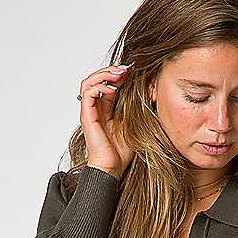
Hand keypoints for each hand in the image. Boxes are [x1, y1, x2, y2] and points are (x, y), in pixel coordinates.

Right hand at [78, 63, 135, 177]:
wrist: (112, 168)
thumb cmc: (121, 152)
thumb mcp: (133, 123)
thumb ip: (136, 107)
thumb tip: (151, 90)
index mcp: (105, 109)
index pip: (108, 84)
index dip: (119, 74)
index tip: (133, 71)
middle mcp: (95, 108)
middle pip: (96, 79)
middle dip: (111, 70)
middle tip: (126, 69)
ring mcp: (89, 112)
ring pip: (89, 82)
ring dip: (104, 74)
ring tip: (120, 74)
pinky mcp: (87, 116)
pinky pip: (88, 93)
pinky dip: (99, 85)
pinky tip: (112, 87)